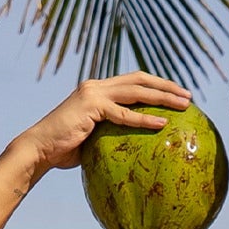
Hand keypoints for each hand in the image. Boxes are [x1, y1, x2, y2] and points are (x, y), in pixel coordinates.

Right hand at [19, 74, 194, 172]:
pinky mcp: (90, 106)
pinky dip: (145, 119)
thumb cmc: (64, 150)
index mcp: (97, 90)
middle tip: (189, 96)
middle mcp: (96, 86)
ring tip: (184, 104)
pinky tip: (163, 123)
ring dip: (163, 96)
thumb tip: (133, 147)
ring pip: (136, 91)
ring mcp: (93, 93)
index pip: (133, 80)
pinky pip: (124, 114)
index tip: (176, 93)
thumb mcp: (93, 138)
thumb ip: (110, 132)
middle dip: (166, 85)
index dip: (156, 84)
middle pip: (139, 79)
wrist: (39, 149)